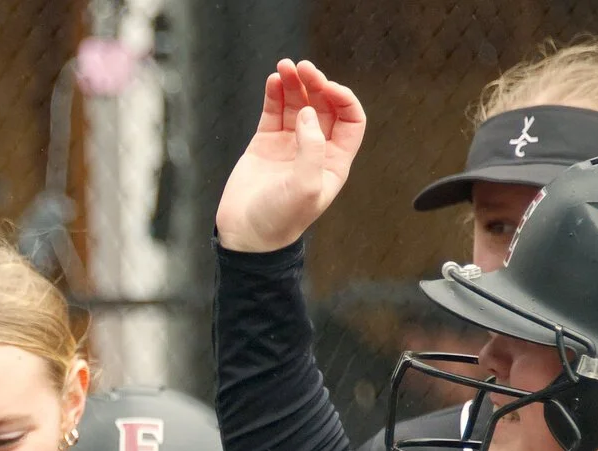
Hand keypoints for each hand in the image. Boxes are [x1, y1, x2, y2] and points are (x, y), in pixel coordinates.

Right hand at [215, 59, 365, 251]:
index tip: (327, 88)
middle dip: (316, 84)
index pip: (351, 120)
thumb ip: (311, 147)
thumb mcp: (305, 187)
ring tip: (284, 67)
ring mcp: (289, 145)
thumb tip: (309, 112)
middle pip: (323, 106)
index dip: (343, 99)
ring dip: (293, 84)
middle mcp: (315, 149)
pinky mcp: (264, 144)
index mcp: (334, 161)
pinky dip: (274, 94)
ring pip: (298, 104)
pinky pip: (273, 112)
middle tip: (303, 68)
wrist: (246, 236)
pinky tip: (273, 80)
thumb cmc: (280, 219)